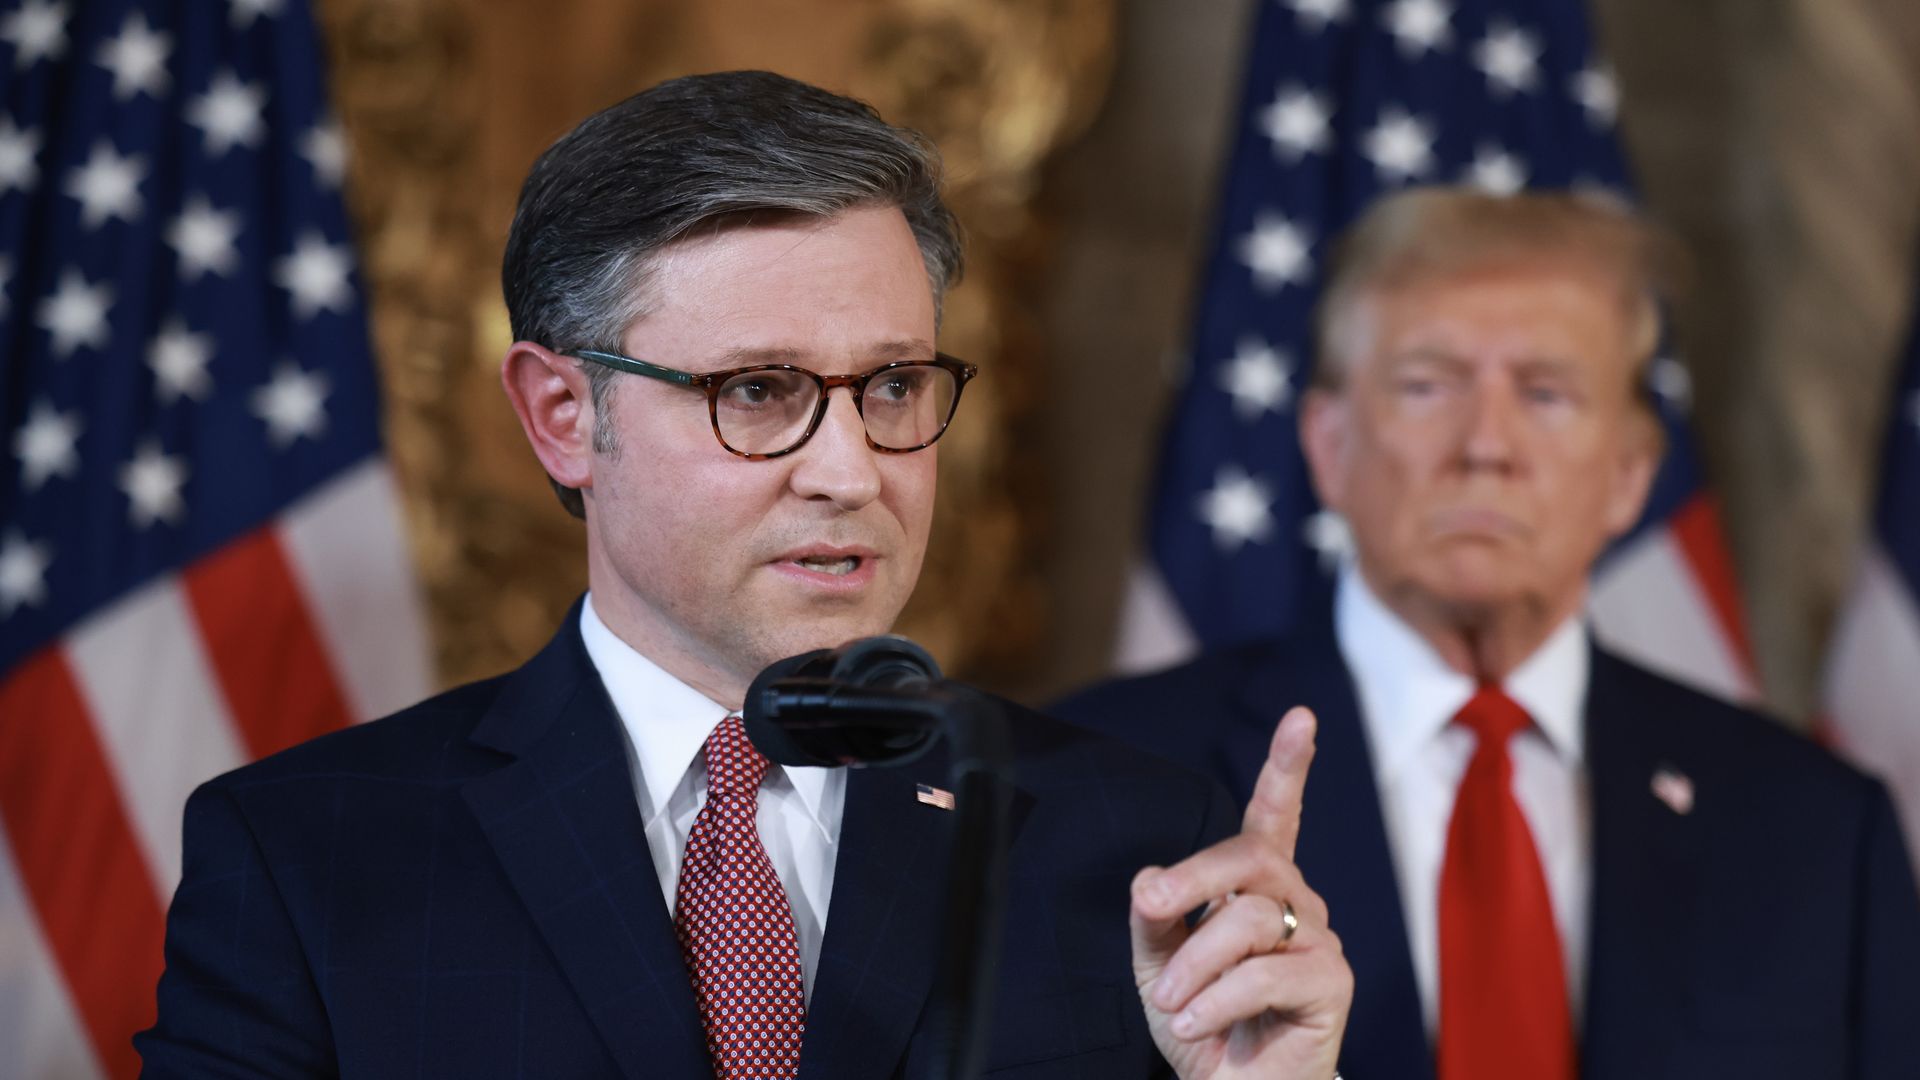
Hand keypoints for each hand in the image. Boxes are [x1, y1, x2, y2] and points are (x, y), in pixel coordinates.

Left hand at [1131, 707, 1352, 1078]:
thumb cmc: (1200, 1023)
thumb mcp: (1158, 965)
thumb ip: (1154, 918)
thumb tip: (1148, 879)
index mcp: (1257, 886)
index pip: (1274, 817)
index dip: (1287, 766)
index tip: (1301, 717)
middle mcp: (1296, 902)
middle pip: (1250, 857)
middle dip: (1193, 876)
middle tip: (1152, 904)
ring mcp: (1319, 940)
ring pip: (1249, 920)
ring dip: (1194, 964)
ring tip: (1171, 1003)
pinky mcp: (1332, 984)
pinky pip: (1265, 975)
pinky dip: (1216, 999)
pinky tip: (1195, 1023)